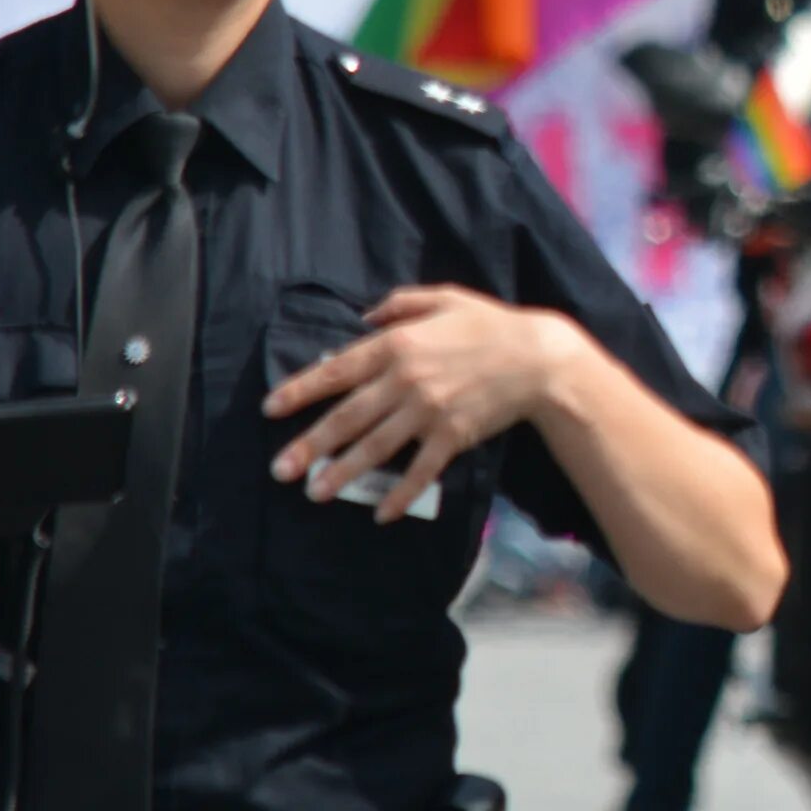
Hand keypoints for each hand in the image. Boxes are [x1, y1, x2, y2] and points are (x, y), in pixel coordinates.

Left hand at [264, 286, 572, 522]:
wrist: (540, 358)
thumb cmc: (492, 324)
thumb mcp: (446, 297)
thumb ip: (401, 303)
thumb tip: (365, 317)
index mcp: (399, 345)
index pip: (337, 371)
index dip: (301, 391)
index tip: (271, 409)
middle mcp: (406, 381)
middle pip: (347, 418)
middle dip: (310, 445)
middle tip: (281, 469)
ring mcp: (429, 412)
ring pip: (375, 447)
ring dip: (343, 473)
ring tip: (316, 493)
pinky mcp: (453, 436)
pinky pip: (421, 470)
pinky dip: (401, 494)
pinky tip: (382, 512)